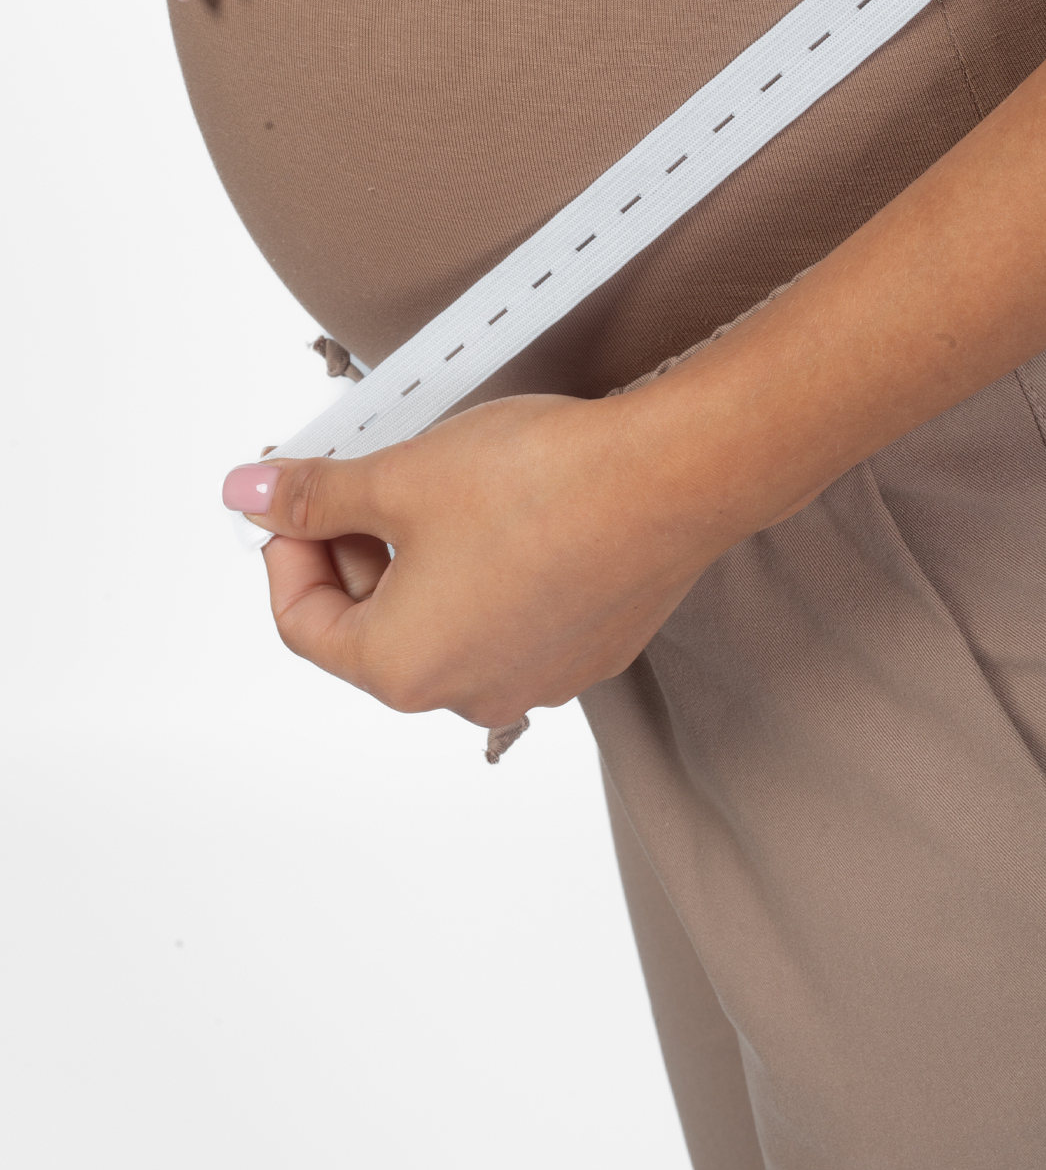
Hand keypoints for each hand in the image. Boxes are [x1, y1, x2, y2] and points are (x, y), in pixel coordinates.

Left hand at [224, 393, 725, 726]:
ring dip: (423, 560)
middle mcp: (469, 695)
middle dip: (357, 550)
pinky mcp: (590, 648)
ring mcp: (537, 678)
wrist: (669, 476)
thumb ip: (315, 495)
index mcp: (404, 668)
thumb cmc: (541, 484)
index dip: (286, 549)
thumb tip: (253, 495)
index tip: (294, 497)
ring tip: (439, 484)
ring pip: (446, 621)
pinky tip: (507, 508)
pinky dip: (489, 569)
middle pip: (375, 628)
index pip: (303, 624)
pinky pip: (511, 617)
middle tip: (364, 477)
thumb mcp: (399, 475)